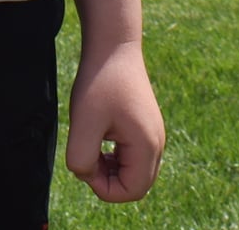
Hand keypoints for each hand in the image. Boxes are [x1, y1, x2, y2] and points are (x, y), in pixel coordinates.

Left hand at [63, 39, 163, 202]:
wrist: (113, 46)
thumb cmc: (99, 82)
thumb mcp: (84, 123)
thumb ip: (81, 159)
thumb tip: (86, 175)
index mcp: (147, 145)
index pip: (132, 191)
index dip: (103, 188)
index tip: (84, 162)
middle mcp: (157, 143)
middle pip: (136, 185)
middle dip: (107, 180)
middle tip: (86, 154)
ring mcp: (154, 134)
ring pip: (134, 172)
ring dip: (110, 168)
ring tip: (90, 144)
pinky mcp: (145, 127)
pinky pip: (133, 157)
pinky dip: (114, 157)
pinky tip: (98, 138)